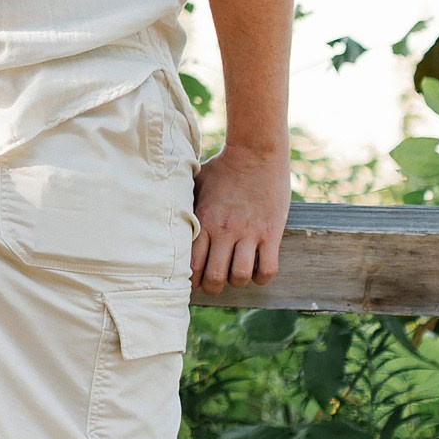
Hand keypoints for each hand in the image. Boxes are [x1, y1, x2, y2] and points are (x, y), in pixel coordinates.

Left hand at [191, 139, 290, 292]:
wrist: (256, 152)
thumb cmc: (222, 168)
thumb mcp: (195, 184)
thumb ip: (185, 206)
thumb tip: (167, 220)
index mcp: (203, 220)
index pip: (191, 264)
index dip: (190, 279)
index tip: (193, 279)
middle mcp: (225, 230)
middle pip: (215, 278)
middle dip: (212, 286)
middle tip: (214, 282)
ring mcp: (249, 233)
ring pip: (240, 277)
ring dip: (237, 282)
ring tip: (235, 274)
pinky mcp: (272, 233)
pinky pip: (268, 268)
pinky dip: (262, 277)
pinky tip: (257, 270)